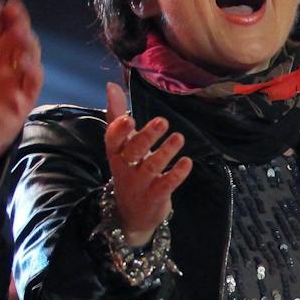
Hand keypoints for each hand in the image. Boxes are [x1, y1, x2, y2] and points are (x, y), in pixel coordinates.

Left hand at [0, 0, 42, 181]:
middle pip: (14, 41)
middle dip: (17, 24)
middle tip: (15, 12)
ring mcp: (11, 85)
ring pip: (28, 59)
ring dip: (27, 45)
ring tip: (20, 33)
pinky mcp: (20, 104)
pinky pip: (32, 87)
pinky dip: (33, 74)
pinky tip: (29, 64)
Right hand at [104, 81, 192, 245]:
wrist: (131, 213)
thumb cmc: (129, 169)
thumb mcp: (122, 145)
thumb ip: (117, 116)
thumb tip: (111, 85)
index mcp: (116, 153)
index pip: (111, 140)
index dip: (118, 131)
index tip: (129, 117)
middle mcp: (124, 168)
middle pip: (132, 152)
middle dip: (147, 137)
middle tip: (163, 121)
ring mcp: (139, 184)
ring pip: (151, 167)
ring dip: (166, 151)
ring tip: (179, 137)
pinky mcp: (155, 196)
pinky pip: (166, 184)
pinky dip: (177, 173)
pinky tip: (187, 162)